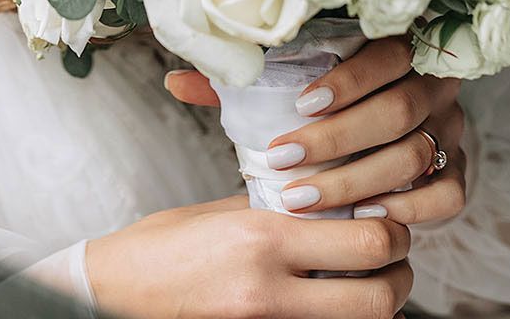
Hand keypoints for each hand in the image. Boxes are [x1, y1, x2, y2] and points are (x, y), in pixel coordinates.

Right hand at [85, 193, 412, 318]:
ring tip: (366, 282)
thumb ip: (273, 211)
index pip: (366, 241)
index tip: (384, 215)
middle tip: (391, 255)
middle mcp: (269, 289)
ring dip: (378, 305)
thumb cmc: (156, 250)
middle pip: (380, 296)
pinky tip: (335, 306)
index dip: (391, 230)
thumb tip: (322, 204)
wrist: (110, 295)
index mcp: (261, 238)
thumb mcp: (217, 214)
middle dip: (399, 274)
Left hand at [165, 36, 466, 224]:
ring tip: (306, 198)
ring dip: (358, 180)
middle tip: (283, 161)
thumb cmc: (316, 95)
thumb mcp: (281, 79)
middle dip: (337, 141)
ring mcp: (450, 126)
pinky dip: (411, 208)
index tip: (300, 104)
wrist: (370, 118)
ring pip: (418, 154)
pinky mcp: (456, 167)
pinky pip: (449, 193)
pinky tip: (366, 215)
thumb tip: (176, 81)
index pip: (388, 53)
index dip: (349, 80)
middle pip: (400, 110)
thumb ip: (237, 81)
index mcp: (397, 42)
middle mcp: (432, 82)